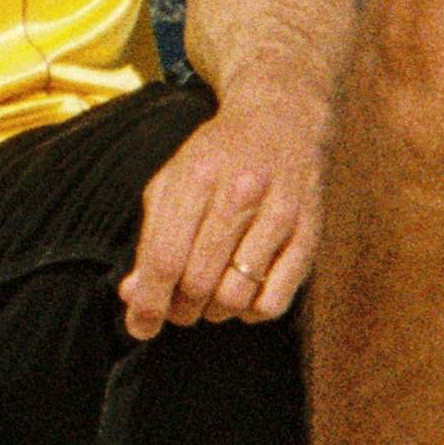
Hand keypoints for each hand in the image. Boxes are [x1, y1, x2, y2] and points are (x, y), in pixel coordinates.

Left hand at [120, 79, 329, 341]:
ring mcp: (280, 213)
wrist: (285, 117)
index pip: (166, 257)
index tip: (140, 327)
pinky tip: (244, 293)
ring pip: (235, 297)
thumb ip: (151, 237)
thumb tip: (132, 296)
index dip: (149, 302)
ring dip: (214, 311)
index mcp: (198, 176)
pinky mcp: (311, 233)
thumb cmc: (219, 156)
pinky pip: (274, 302)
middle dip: (180, 309)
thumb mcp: (174, 181)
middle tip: (179, 306)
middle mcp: (241, 192)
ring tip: (210, 296)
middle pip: (199, 282)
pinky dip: (250, 312)